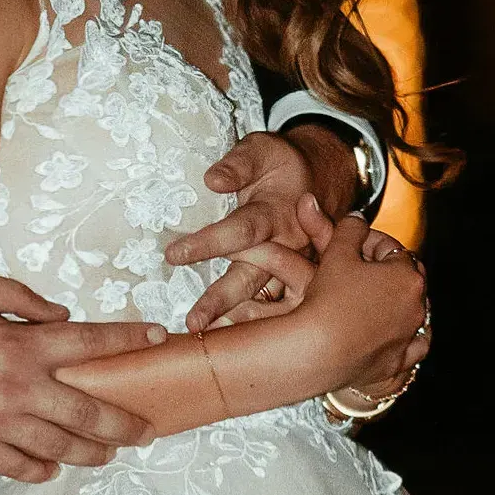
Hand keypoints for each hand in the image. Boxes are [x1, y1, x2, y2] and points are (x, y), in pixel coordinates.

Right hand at [0, 269, 166, 482]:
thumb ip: (22, 297)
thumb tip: (61, 313)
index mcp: (21, 345)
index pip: (91, 342)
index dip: (129, 340)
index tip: (158, 338)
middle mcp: (18, 389)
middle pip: (89, 412)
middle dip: (125, 422)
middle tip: (147, 429)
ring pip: (60, 447)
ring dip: (92, 453)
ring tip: (111, 453)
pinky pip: (19, 466)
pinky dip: (42, 470)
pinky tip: (55, 468)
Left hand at [167, 132, 319, 332]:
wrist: (319, 180)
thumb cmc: (281, 165)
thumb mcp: (263, 150)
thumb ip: (238, 164)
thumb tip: (212, 180)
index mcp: (277, 214)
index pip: (242, 231)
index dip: (210, 243)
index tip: (174, 255)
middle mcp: (287, 246)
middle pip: (252, 277)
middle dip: (222, 300)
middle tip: (192, 322)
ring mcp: (292, 267)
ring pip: (264, 300)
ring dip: (236, 320)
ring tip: (205, 343)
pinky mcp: (292, 280)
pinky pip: (272, 307)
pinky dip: (251, 325)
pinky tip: (226, 344)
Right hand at [290, 210, 429, 393]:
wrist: (318, 349)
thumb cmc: (329, 299)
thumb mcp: (337, 253)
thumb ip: (351, 230)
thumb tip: (357, 217)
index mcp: (407, 276)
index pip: (392, 249)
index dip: (369, 241)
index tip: (352, 242)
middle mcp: (417, 306)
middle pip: (407, 279)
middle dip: (389, 271)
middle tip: (364, 267)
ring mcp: (409, 336)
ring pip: (414, 313)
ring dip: (400, 302)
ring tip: (382, 298)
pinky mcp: (398, 362)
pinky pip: (413, 348)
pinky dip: (409, 339)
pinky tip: (403, 335)